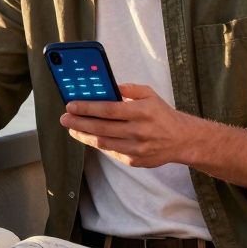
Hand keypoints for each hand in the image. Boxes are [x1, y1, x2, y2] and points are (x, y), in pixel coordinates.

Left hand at [59, 83, 196, 167]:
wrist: (182, 140)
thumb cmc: (162, 114)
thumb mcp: (149, 94)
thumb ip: (128, 89)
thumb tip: (106, 86)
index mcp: (142, 112)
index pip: (108, 110)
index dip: (87, 108)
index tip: (71, 105)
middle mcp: (139, 131)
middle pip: (102, 128)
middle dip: (79, 123)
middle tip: (64, 118)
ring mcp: (137, 149)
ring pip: (104, 143)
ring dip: (84, 136)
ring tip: (72, 129)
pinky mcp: (135, 161)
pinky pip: (112, 152)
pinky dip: (98, 144)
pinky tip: (89, 137)